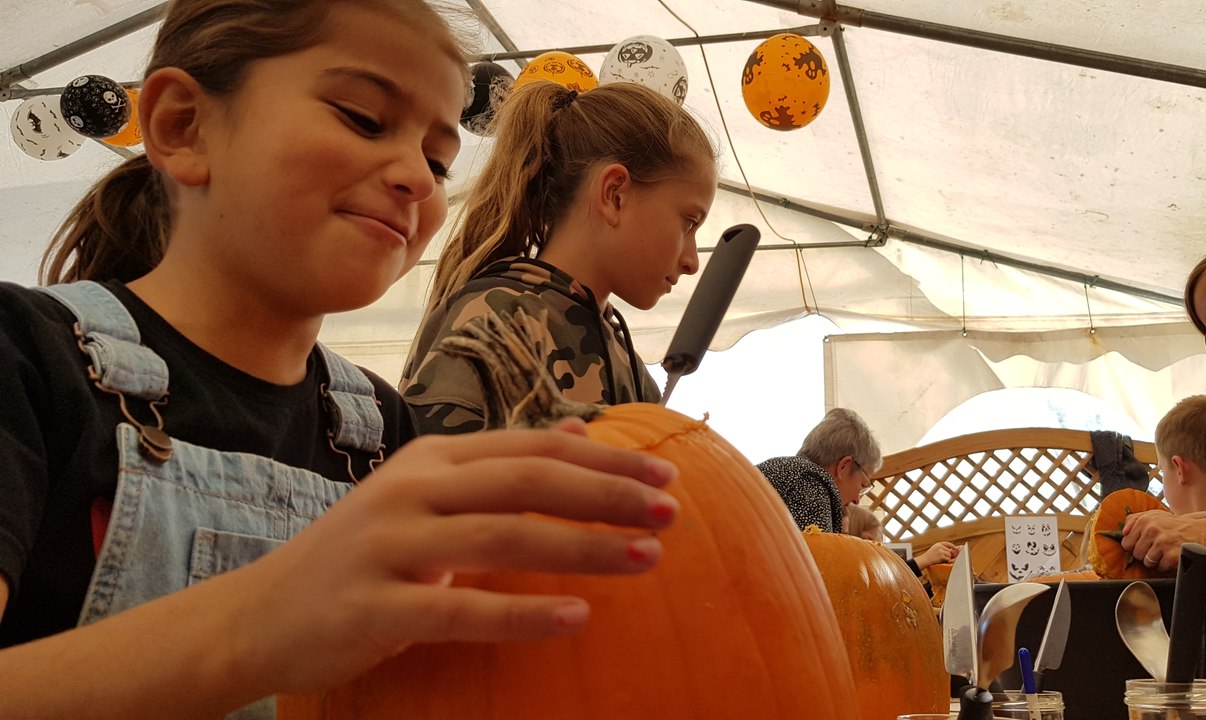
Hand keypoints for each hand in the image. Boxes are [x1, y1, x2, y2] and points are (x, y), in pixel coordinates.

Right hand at [218, 418, 678, 693]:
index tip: (664, 474)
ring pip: (503, 535)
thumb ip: (499, 467)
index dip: (603, 459)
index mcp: (431, 461)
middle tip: (671, 510)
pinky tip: (577, 617)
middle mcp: (412, 490)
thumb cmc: (361, 559)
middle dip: (606, 493)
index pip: (532, 447)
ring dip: (582, 546)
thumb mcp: (427, 499)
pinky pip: (459, 608)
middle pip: (527, 480)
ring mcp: (390, 545)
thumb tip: (579, 432)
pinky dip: (523, 611)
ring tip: (646, 558)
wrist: (258, 616)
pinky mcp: (374, 606)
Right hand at [916, 541, 958, 568]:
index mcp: (938, 544)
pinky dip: (946, 561)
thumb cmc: (930, 556)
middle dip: (948, 555)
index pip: (948, 543)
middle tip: (944, 557)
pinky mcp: (941, 555)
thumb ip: (942, 548)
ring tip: (941, 559)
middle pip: (949, 551)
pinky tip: (941, 561)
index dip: (952, 546)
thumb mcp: (935, 549)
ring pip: (949, 555)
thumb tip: (951, 550)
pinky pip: (948, 558)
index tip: (955, 548)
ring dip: (947, 558)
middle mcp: (940, 546)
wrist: (925, 559)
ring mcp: (940, 551)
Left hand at [1121, 510, 1198, 571]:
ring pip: (1147, 562)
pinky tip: (1172, 556)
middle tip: (1157, 548)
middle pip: (1136, 554)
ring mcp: (1161, 543)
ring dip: (1156, 560)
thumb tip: (1123, 531)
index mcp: (1144, 520)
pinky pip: (1160, 567)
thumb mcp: (1154, 515)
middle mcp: (1151, 530)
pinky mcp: (1170, 555)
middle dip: (1145, 554)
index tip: (1144, 544)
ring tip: (1165, 552)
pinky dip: (1166, 565)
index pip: (1126, 542)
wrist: (1200, 533)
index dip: (1135, 546)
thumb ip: (1135, 520)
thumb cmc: (1176, 526)